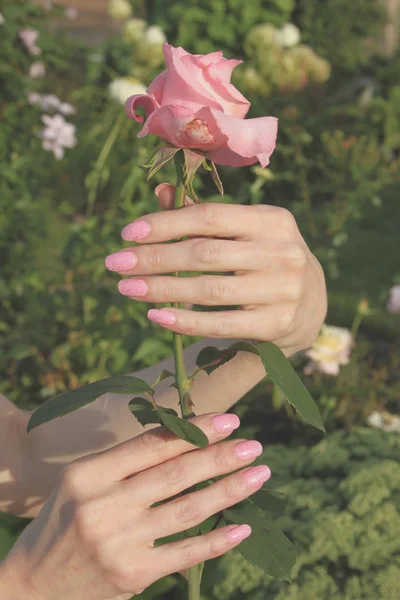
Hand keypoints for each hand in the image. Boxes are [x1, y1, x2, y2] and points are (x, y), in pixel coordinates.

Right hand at [0, 413, 269, 599]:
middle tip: (254, 445)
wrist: (35, 582)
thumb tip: (188, 437)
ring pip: (187, 510)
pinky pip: (185, 554)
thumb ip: (127, 461)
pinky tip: (243, 526)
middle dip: (220, 457)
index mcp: (89, 474)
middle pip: (175, 474)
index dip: (194, 431)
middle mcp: (103, 506)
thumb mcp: (85, 480)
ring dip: (229, 491)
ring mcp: (118, 543)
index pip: (152, 445)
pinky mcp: (132, 575)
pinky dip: (217, 540)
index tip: (229, 420)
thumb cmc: (66, 518)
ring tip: (260, 474)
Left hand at [105, 184, 326, 354]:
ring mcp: (284, 290)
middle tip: (115, 264)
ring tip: (127, 288)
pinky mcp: (279, 323)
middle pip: (205, 253)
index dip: (165, 223)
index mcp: (273, 220)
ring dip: (161, 289)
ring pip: (210, 289)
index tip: (127, 234)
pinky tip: (156, 316)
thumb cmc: (267, 261)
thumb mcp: (246, 234)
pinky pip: (222, 323)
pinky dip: (185, 321)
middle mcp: (283, 251)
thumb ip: (205, 217)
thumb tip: (162, 192)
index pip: (210, 216)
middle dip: (154, 258)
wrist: (312, 306)